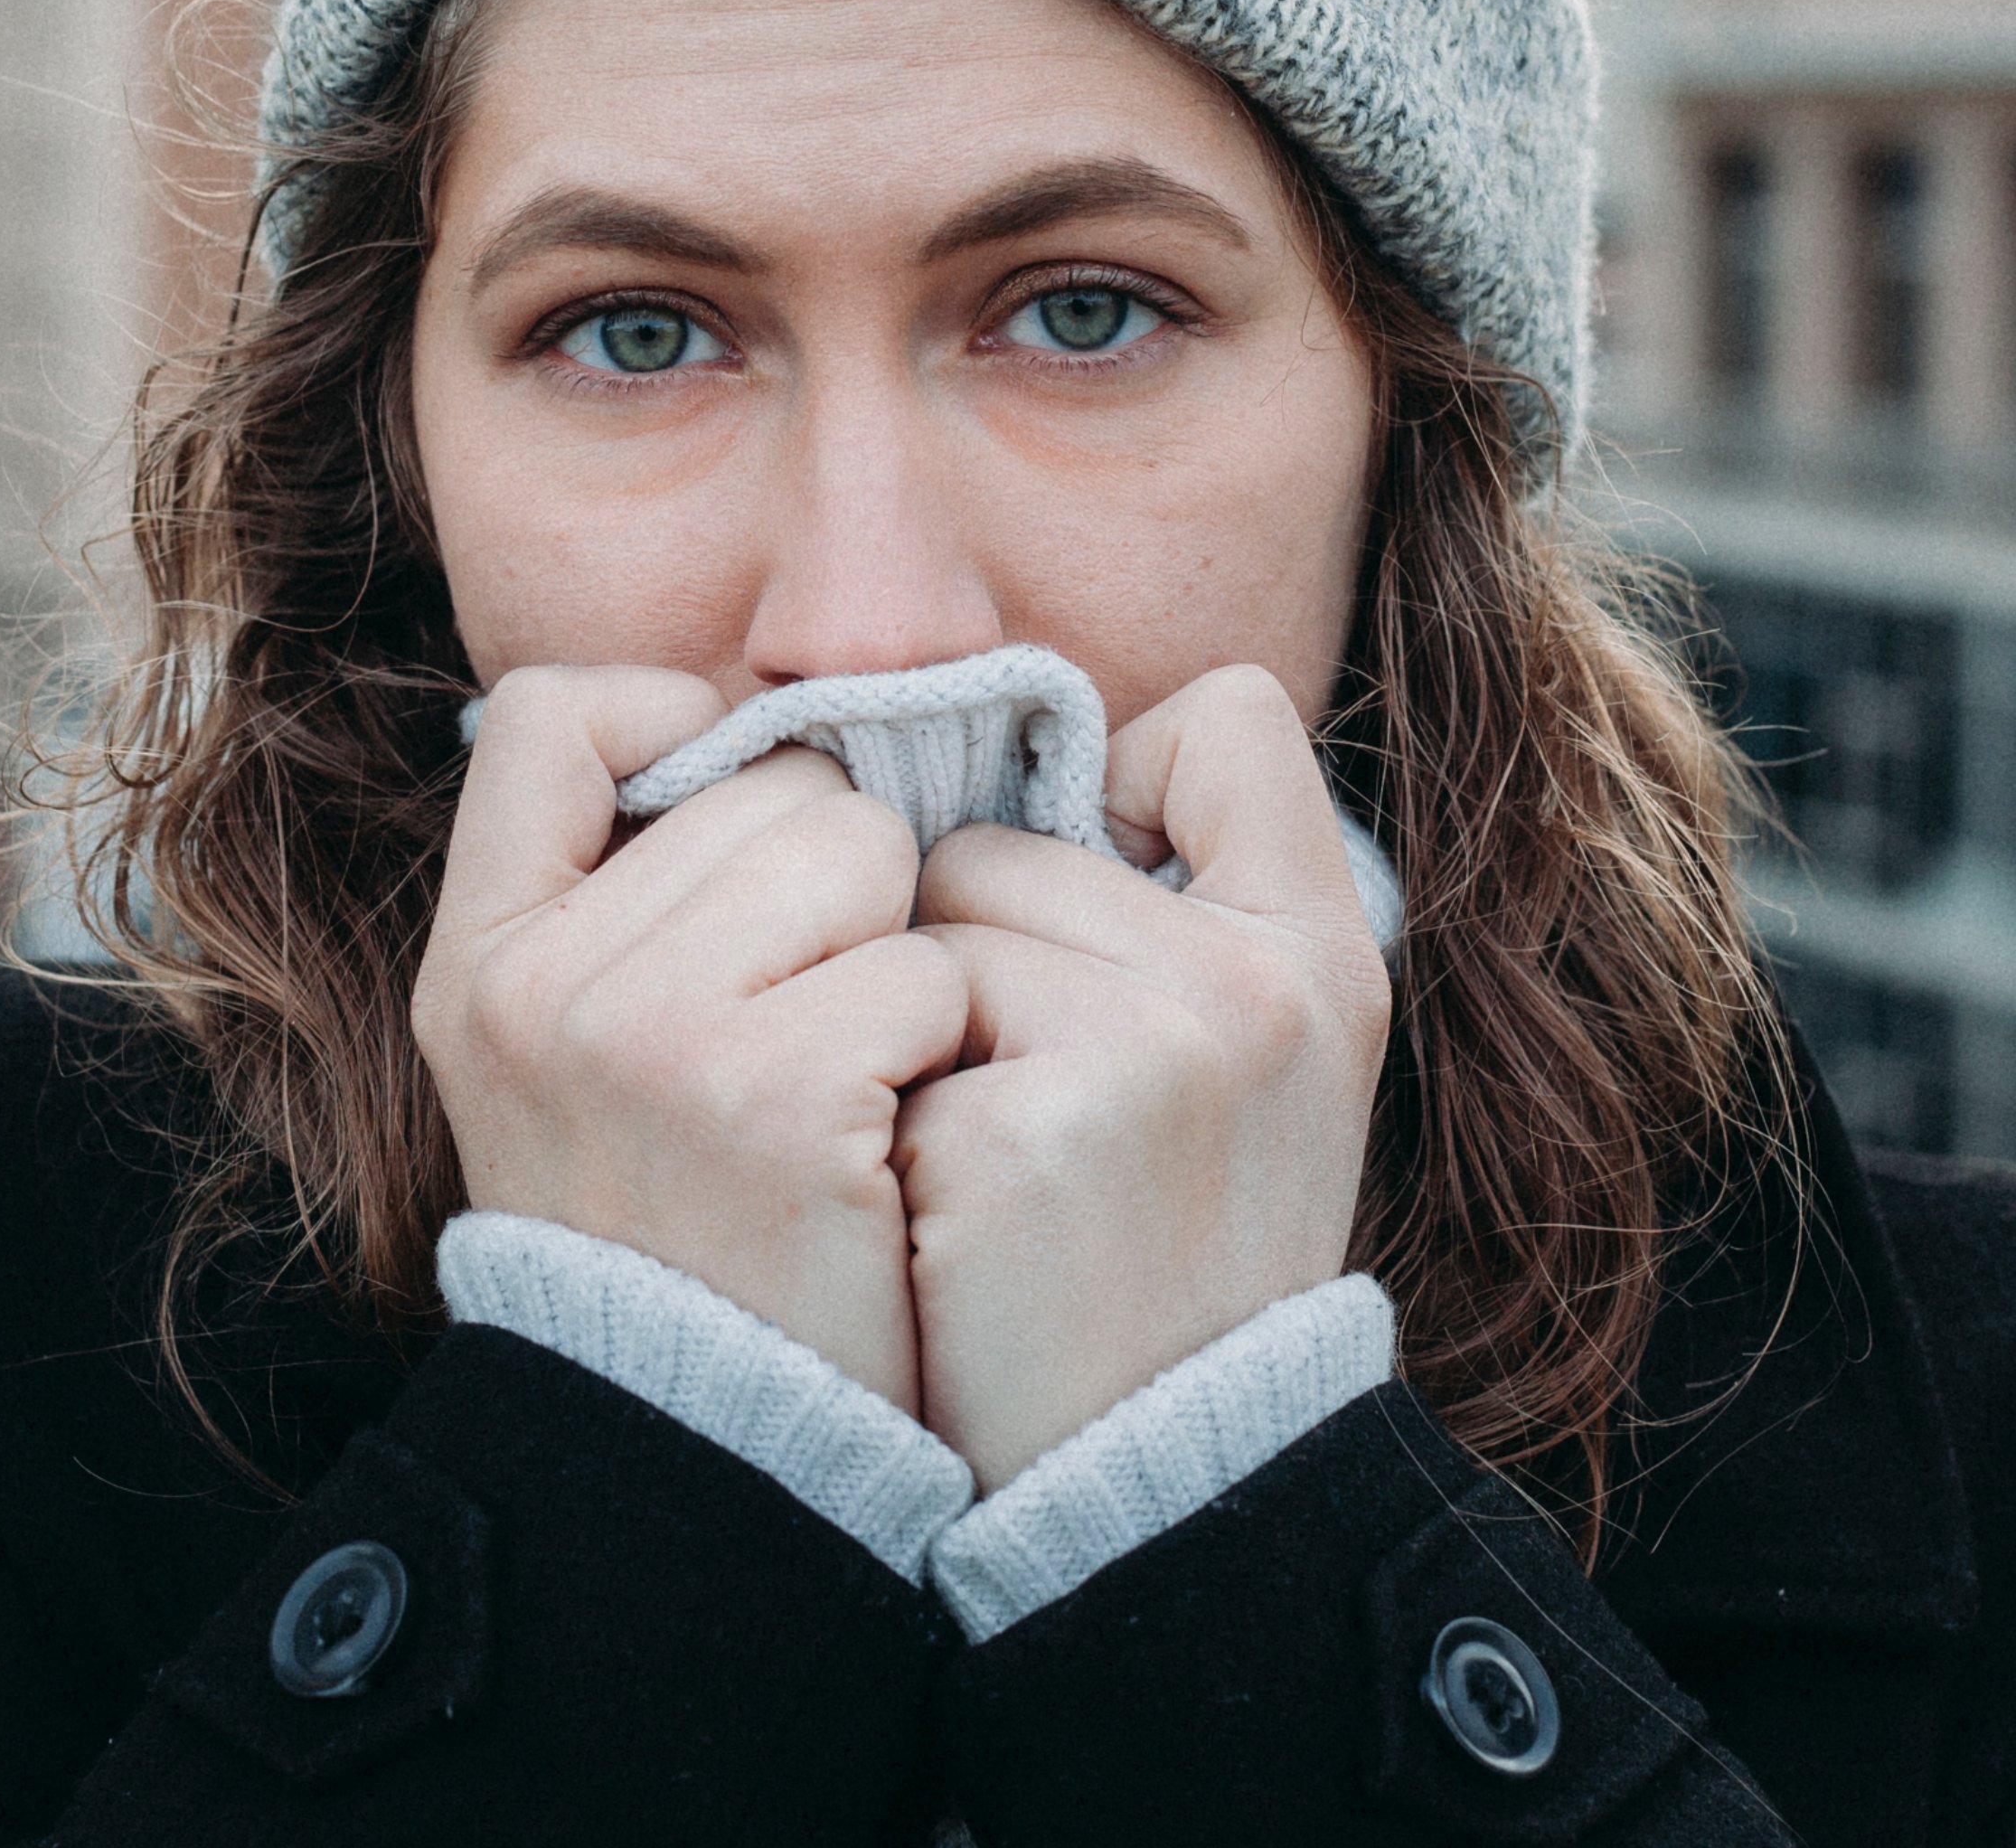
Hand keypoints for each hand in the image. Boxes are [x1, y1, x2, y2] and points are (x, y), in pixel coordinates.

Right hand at [413, 665, 968, 1410]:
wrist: (710, 1453)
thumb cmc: (675, 1227)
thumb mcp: (565, 1058)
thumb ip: (625, 896)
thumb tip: (767, 733)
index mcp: (481, 956)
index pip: (554, 714)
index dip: (670, 724)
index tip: (732, 819)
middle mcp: (544, 981)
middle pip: (771, 781)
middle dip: (834, 874)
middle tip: (813, 1010)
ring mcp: (651, 1036)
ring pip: (865, 850)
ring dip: (898, 949)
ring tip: (852, 1067)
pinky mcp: (778, 1097)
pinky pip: (928, 968)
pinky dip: (941, 1044)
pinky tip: (891, 1134)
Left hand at [892, 665, 1392, 1490]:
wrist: (1149, 1486)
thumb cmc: (1161, 1247)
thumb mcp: (1241, 1059)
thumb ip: (1172, 893)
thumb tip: (1008, 750)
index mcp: (1325, 946)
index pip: (1224, 718)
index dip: (1124, 784)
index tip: (1100, 906)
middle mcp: (1259, 979)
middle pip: (996, 836)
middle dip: (967, 952)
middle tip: (1029, 1111)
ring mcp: (1156, 1046)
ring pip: (920, 924)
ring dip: (909, 1033)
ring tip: (986, 1163)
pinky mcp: (1037, 1124)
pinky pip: (879, 1024)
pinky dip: (882, 1116)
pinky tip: (946, 1218)